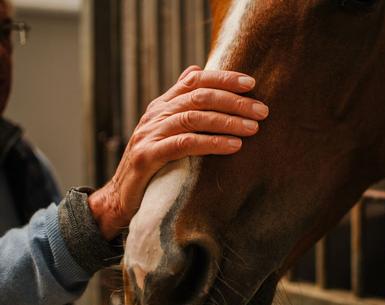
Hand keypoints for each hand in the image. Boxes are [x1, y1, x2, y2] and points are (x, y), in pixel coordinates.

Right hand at [87, 66, 268, 239]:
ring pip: (193, 118)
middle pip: (198, 97)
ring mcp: (149, 134)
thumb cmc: (152, 161)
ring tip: (253, 128)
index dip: (223, 78)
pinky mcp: (147, 156)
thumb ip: (180, 101)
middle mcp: (155, 114)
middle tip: (262, 110)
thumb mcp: (165, 128)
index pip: (194, 81)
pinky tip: (234, 145)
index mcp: (162, 105)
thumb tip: (196, 70)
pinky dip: (212, 143)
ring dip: (227, 121)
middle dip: (233, 101)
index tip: (251, 84)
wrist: (121, 195)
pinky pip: (184, 144)